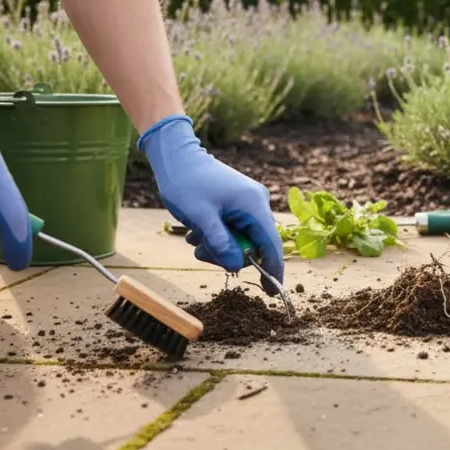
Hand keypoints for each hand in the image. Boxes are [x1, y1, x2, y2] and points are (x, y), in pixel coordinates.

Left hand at [139, 115, 283, 294]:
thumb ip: (220, 243)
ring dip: (218, 245)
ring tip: (196, 236)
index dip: (273, 270)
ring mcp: (248, 202)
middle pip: (254, 244)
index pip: (271, 244)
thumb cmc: (186, 183)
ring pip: (241, 239)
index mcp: (253, 205)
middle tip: (202, 252)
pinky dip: (217, 234)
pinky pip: (234, 229)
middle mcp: (257, 203)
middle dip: (229, 254)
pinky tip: (198, 228)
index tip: (272, 292)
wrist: (177, 156)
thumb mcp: (200, 218)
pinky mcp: (238, 202)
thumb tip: (237, 266)